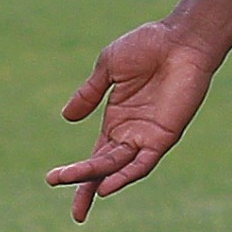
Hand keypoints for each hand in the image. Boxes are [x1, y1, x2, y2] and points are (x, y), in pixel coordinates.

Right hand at [46, 22, 218, 220]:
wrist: (180, 39)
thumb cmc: (149, 46)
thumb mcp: (109, 68)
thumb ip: (89, 93)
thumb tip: (67, 117)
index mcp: (118, 120)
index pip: (95, 156)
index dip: (76, 173)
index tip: (51, 181)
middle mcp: (132, 133)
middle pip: (103, 167)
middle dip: (80, 180)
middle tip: (53, 181)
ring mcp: (148, 136)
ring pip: (117, 167)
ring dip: (96, 178)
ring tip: (79, 192)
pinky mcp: (165, 136)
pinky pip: (143, 163)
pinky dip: (126, 176)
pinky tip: (106, 187)